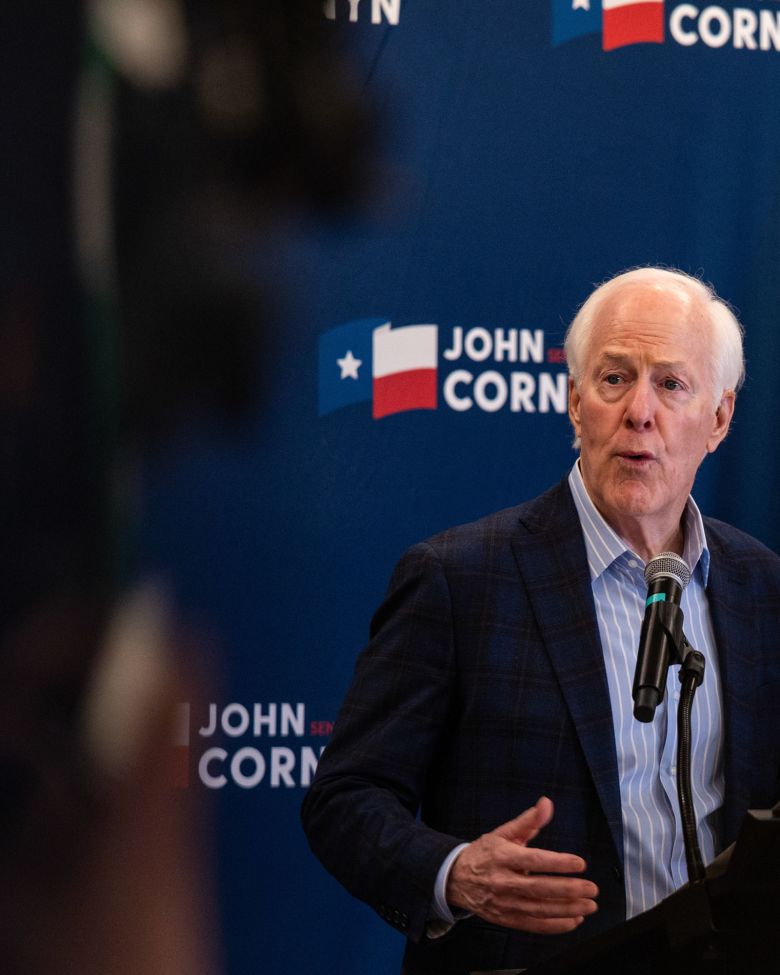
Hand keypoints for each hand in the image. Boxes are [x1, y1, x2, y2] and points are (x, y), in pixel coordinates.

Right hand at [445, 796, 598, 933]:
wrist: (456, 878)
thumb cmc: (484, 853)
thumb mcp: (503, 833)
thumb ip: (528, 820)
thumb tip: (547, 804)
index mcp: (502, 857)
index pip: (534, 860)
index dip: (558, 863)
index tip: (579, 863)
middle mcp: (503, 881)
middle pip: (540, 888)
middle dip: (569, 890)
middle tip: (592, 888)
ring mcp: (504, 903)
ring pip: (540, 909)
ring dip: (567, 910)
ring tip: (589, 906)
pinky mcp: (506, 919)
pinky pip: (534, 925)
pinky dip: (556, 926)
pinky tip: (574, 921)